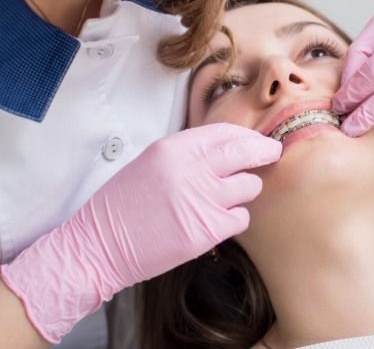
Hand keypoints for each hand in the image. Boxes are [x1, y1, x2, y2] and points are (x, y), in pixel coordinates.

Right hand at [1, 123, 280, 342]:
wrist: (100, 245)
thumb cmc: (124, 203)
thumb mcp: (153, 161)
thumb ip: (189, 152)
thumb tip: (228, 148)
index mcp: (175, 148)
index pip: (226, 131)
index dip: (246, 135)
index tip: (256, 139)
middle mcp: (192, 169)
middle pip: (247, 151)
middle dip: (265, 150)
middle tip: (271, 152)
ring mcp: (202, 200)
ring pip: (250, 186)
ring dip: (245, 190)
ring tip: (230, 196)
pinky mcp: (207, 230)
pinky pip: (241, 218)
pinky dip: (235, 218)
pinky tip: (219, 219)